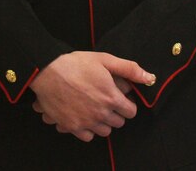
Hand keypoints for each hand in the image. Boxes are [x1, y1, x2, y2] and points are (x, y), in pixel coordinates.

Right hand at [30, 51, 154, 141]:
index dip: (127, 104)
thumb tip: (149, 77)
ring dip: (103, 122)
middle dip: (115, 113)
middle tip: (105, 102)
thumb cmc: (74, 64)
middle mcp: (101, 113)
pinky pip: (88, 136)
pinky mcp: (72, 126)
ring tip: (94, 109)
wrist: (46, 71)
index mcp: (111, 97)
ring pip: (105, 131)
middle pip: (118, 123)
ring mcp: (86, 121)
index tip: (119, 99)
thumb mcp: (103, 60)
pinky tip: (83, 117)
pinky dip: (87, 129)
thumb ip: (128, 69)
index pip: (131, 112)